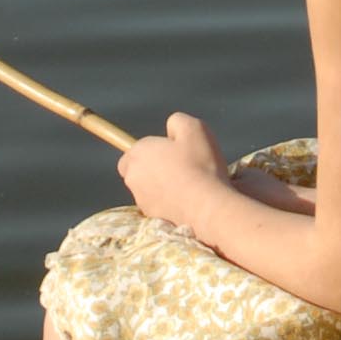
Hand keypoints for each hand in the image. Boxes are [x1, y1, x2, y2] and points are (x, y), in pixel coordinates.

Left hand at [118, 111, 236, 234]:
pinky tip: (189, 200)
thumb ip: (176, 121)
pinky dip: (168, 202)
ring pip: (148, 189)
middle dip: (153, 169)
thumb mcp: (194, 127)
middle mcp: (133, 177)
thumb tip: (171, 129)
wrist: (207, 207)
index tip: (175, 152)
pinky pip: (158, 205)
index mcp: (138, 153)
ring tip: (189, 185)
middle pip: (138, 170)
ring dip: (162, 186)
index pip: (134, 149)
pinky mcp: (152, 218)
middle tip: (181, 168)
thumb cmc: (200, 164)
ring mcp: (141, 200)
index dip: (154, 150)